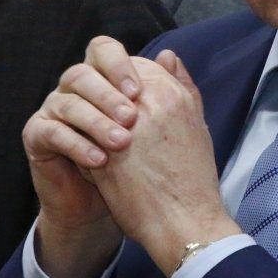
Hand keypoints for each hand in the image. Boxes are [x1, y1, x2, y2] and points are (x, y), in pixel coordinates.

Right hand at [20, 36, 152, 277]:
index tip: (139, 91)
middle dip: (108, 94)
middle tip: (132, 118)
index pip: (103, 50)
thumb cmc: (133, 163)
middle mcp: (73, 88)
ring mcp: (52, 109)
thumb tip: (170, 55)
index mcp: (101, 76)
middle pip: (82, 74)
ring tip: (121, 143)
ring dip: (96, 122)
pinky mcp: (36, 135)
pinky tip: (99, 160)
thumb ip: (165, 90)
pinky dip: (76, 144)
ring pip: (67, 103)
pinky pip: (51, 131)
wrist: (102, 205)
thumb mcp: (155, 125)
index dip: (118, 64)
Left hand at [90, 53, 239, 277]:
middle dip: (104, 94)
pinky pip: (81, 134)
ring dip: (90, 115)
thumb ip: (182, 84)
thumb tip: (165, 55)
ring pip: (91, 104)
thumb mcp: (196, 123)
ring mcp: (122, 129)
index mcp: (170, 92)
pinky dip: (82, 141)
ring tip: (98, 135)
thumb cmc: (192, 176)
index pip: (135, 65)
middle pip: (110, 81)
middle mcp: (146, 104)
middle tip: (107, 115)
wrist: (185, 222)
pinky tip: (91, 155)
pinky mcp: (102, 155)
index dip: (124, 82)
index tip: (125, 101)